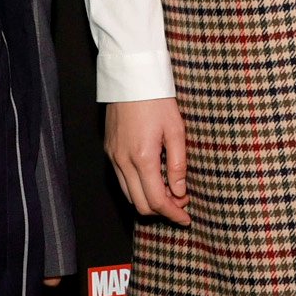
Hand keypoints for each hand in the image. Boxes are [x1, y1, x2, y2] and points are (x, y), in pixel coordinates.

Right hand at [106, 96, 191, 224]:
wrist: (132, 78)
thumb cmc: (157, 100)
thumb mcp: (176, 130)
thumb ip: (178, 164)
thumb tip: (180, 192)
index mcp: (142, 158)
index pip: (157, 200)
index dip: (173, 214)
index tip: (186, 218)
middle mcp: (123, 162)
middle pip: (140, 205)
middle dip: (162, 210)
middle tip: (181, 203)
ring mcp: (113, 157)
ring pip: (129, 195)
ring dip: (148, 200)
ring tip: (169, 191)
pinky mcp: (109, 151)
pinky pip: (121, 180)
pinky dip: (137, 188)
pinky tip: (153, 179)